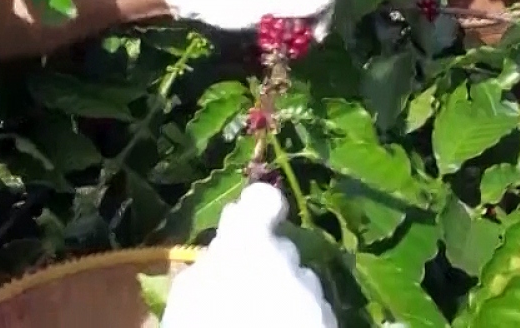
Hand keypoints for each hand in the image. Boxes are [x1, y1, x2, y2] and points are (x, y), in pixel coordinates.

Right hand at [160, 183, 336, 327]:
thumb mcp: (187, 300)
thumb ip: (208, 266)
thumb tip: (224, 246)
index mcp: (250, 248)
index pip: (262, 204)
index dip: (257, 210)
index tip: (247, 221)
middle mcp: (291, 265)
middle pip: (282, 249)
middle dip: (267, 264)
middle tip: (243, 293)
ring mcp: (316, 300)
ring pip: (302, 283)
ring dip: (287, 295)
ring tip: (262, 322)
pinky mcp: (332, 326)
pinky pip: (322, 312)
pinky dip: (306, 319)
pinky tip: (299, 327)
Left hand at [164, 0, 335, 39]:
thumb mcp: (267, 1)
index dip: (324, 16)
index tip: (311, 40)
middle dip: (306, 23)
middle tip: (290, 43)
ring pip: (297, 5)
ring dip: (291, 25)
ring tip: (274, 39)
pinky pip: (281, 6)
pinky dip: (278, 21)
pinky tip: (264, 30)